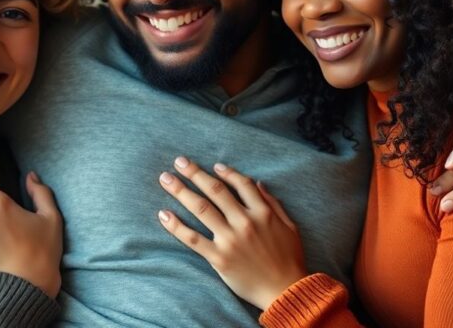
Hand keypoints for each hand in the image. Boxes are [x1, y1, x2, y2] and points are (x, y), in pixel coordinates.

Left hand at [157, 157, 305, 309]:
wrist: (285, 291)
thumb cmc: (289, 259)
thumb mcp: (289, 226)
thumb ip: (273, 203)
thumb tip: (258, 182)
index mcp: (263, 213)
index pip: (242, 184)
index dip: (227, 173)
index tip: (214, 166)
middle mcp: (244, 222)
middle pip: (215, 191)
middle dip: (195, 173)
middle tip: (179, 161)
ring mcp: (230, 239)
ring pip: (201, 209)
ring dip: (181, 191)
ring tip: (165, 179)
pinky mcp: (219, 258)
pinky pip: (193, 239)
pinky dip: (176, 226)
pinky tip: (163, 214)